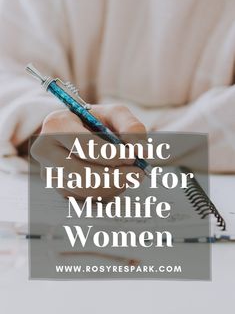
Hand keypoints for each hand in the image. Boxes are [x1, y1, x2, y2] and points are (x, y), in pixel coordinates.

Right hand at [31, 105, 146, 199]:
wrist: (81, 133)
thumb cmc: (97, 122)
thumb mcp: (115, 114)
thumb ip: (131, 127)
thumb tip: (142, 151)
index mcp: (56, 124)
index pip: (83, 146)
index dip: (111, 155)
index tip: (132, 156)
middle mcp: (46, 150)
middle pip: (82, 175)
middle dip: (115, 177)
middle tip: (137, 173)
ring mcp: (49, 172)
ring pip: (84, 190)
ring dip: (113, 186)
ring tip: (129, 174)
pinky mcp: (58, 189)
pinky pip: (85, 198)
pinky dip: (107, 192)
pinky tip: (115, 179)